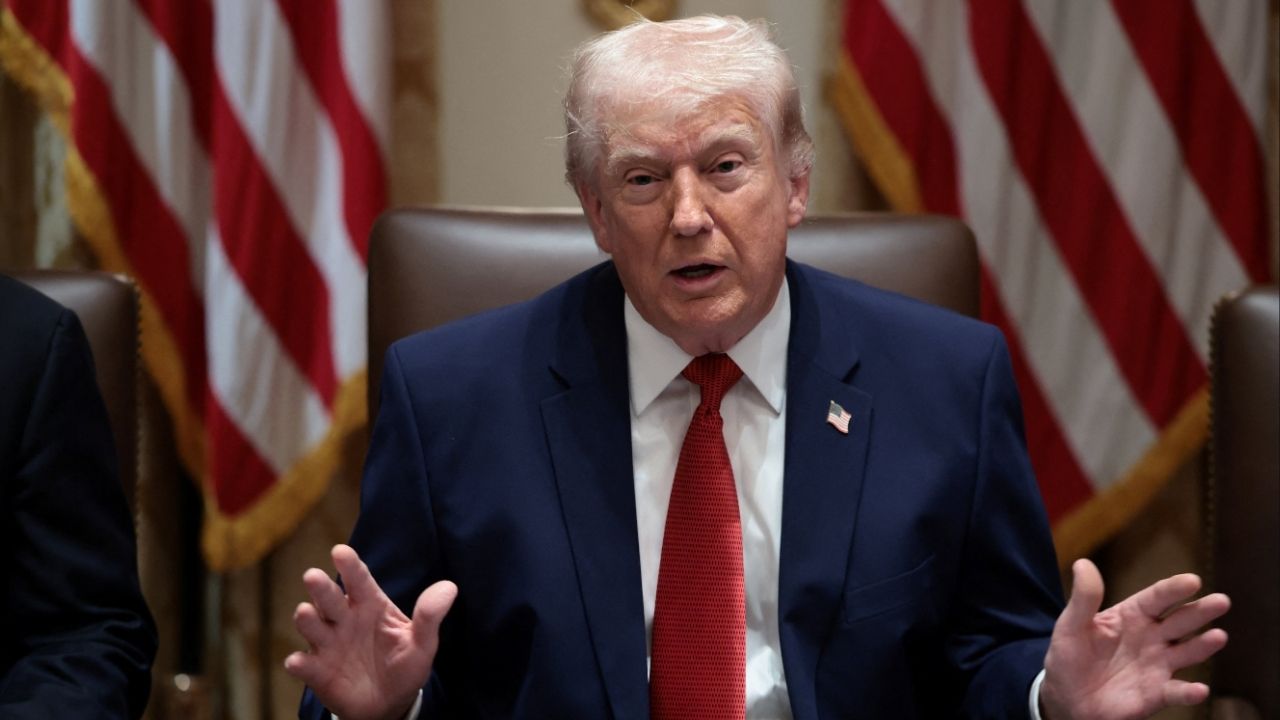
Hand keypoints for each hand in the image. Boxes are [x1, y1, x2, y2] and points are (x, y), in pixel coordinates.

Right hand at [284, 544, 456, 719]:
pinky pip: (305, 665)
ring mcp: (328, 644)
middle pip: (329, 598)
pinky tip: (298, 662)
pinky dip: (300, 663)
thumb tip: (450, 587)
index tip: (340, 552)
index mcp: (370, 606)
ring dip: (307, 619)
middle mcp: (344, 619)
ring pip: (312, 625)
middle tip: (314, 576)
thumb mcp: (422, 643)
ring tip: (306, 613)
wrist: (391, 704)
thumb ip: (430, 616)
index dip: (350, 565)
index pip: (359, 580)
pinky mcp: (318, 671)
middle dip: (321, 588)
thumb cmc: (404, 665)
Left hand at [1039, 559, 1228, 719]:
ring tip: (1219, 636)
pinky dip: (1188, 692)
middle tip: (1221, 601)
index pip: (1157, 598)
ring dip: (1203, 645)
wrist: (1068, 698)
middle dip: (1200, 611)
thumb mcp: (1071, 625)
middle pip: (1180, 621)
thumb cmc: (1071, 657)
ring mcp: (1158, 665)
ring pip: (1187, 652)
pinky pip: (1176, 692)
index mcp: (1133, 615)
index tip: (1192, 581)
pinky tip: (1199, 689)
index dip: (1174, 589)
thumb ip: (1084, 598)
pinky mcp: (1157, 693)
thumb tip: (1083, 563)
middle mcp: (1152, 637)